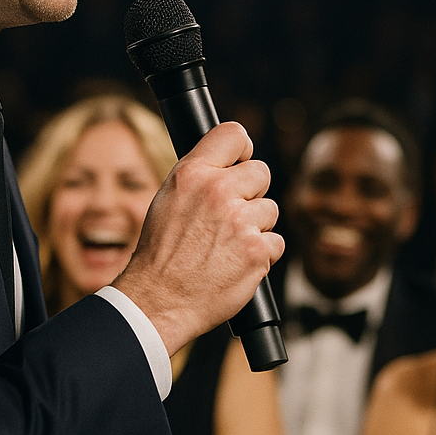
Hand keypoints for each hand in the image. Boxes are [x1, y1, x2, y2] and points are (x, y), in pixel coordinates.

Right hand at [115, 122, 283, 354]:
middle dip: (252, 193)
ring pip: (270, 209)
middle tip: (231, 216)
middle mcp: (218, 191)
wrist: (159, 300)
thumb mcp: (168, 200)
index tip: (242, 162)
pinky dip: (261, 254)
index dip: (243, 149)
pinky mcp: (257, 251)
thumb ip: (200, 177)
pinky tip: (236, 263)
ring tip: (228, 245)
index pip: (234, 134)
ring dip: (257, 226)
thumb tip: (230, 164)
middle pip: (261, 172)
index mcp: (192, 174)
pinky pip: (276, 242)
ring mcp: (240, 221)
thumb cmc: (161, 253)